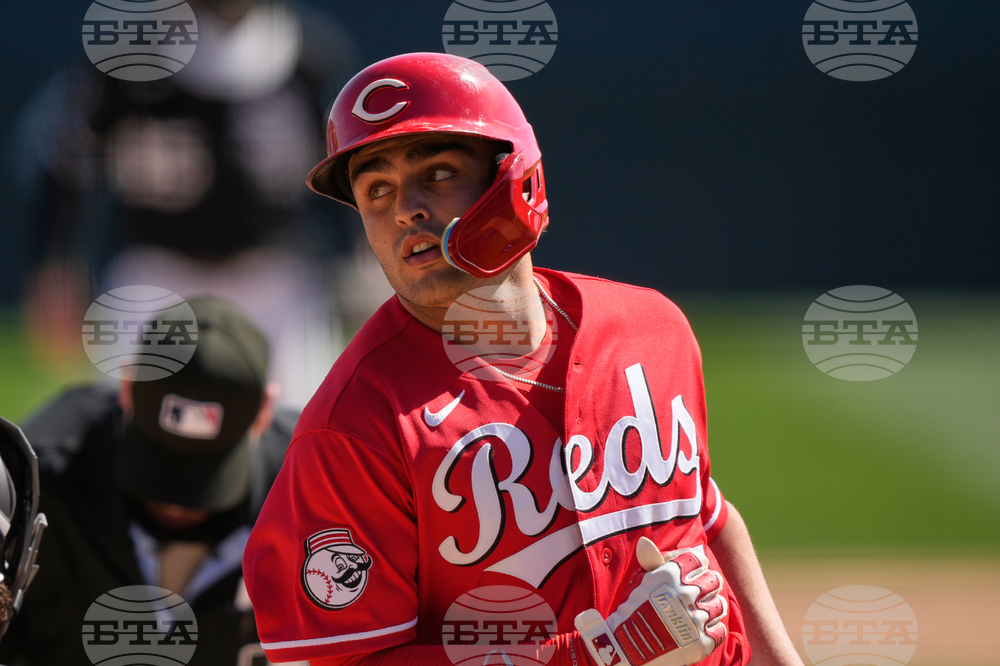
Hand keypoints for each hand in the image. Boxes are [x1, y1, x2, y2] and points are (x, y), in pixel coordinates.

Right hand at [575, 538, 727, 665]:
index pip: (698, 560)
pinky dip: (713, 629)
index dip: (698, 566)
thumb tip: (645, 542)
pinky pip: (720, 629)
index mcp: (671, 574)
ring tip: (700, 612)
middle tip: (701, 592)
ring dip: (712, 607)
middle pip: (713, 580)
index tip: (695, 572)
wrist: (626, 649)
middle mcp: (686, 593)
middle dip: (708, 584)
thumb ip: (651, 562)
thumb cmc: (631, 611)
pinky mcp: (703, 641)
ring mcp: (696, 618)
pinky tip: (701, 629)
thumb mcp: (639, 582)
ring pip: (719, 605)